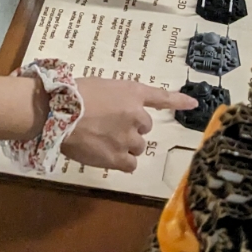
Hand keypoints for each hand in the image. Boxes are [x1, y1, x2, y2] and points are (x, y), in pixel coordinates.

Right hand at [62, 78, 196, 171]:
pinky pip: (130, 164)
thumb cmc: (72, 94)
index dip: (179, 101)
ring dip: (126, 145)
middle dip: (131, 128)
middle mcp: (136, 115)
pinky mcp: (118, 157)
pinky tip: (108, 156)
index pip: (161, 97)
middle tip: (109, 126)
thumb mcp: (101, 86)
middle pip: (144, 127)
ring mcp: (128, 137)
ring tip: (104, 141)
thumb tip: (113, 115)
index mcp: (132, 92)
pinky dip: (123, 162)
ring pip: (138, 147)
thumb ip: (115, 99)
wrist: (58, 112)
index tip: (194, 104)